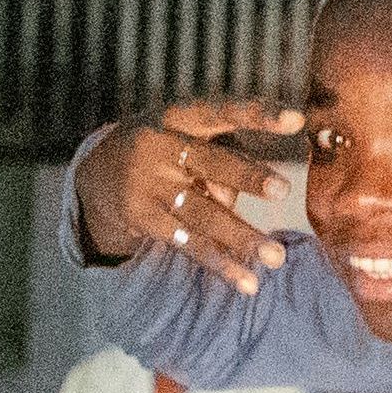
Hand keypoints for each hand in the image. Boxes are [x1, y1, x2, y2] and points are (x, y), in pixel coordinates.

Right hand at [85, 100, 303, 291]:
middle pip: (210, 162)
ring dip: (241, 237)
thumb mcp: (186, 140)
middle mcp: (159, 146)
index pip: (222, 110)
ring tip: (276, 257)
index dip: (257, 114)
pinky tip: (246, 281)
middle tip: (285, 190)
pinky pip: (187, 242)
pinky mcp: (140, 217)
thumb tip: (235, 204)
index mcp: (179, 117)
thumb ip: (219, 164)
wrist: (95, 172)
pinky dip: (219, 263)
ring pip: (202, 213)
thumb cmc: (165, 151)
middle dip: (248, 176)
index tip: (296, 120)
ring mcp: (147, 183)